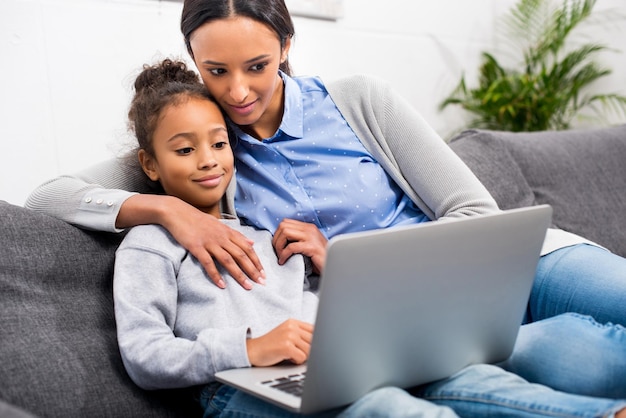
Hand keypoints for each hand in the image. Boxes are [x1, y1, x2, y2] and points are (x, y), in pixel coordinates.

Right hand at [119, 194, 264, 288]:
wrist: (176, 212)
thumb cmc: (197, 219)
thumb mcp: (219, 224)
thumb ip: (236, 234)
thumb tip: (252, 242)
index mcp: (228, 232)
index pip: (247, 248)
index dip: (256, 261)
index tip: (264, 273)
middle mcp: (221, 237)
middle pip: (241, 255)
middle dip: (253, 270)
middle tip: (262, 282)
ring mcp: (209, 242)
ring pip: (229, 260)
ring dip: (239, 275)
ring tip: (248, 287)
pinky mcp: (197, 247)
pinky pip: (208, 263)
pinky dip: (216, 275)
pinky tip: (222, 285)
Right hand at [246, 319, 313, 365]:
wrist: (252, 351)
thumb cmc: (271, 346)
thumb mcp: (287, 334)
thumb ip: (302, 335)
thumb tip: (323, 342)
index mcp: (294, 322)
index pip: (316, 330)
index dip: (317, 341)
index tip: (316, 347)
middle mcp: (292, 326)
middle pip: (315, 341)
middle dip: (309, 350)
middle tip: (297, 353)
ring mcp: (289, 335)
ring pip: (310, 351)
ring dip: (302, 356)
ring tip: (290, 354)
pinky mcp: (286, 346)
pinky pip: (302, 358)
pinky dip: (296, 361)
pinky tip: (286, 358)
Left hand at [272, 219, 327, 273]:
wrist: (334, 266)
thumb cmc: (320, 259)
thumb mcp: (308, 245)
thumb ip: (298, 239)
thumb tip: (280, 241)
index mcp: (308, 227)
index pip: (285, 222)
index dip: (277, 233)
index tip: (277, 245)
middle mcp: (310, 229)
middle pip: (283, 226)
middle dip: (276, 239)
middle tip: (277, 252)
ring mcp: (311, 237)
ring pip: (285, 233)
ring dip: (279, 246)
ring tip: (280, 256)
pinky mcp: (312, 247)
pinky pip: (291, 247)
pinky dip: (284, 254)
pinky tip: (283, 261)